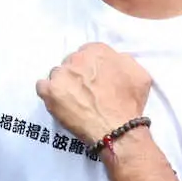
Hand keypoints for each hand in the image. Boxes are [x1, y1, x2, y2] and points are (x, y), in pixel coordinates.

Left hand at [35, 42, 151, 146]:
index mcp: (97, 51)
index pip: (88, 52)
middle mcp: (76, 58)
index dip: (91, 67)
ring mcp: (60, 74)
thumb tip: (114, 59)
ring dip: (63, 84)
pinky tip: (57, 102)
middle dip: (76, 74)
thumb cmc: (129, 104)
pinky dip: (48, 93)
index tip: (94, 79)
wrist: (116, 129)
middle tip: (84, 90)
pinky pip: (42, 86)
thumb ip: (123, 60)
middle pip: (71, 62)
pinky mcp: (49, 91)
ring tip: (73, 100)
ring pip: (57, 74)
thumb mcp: (139, 74)